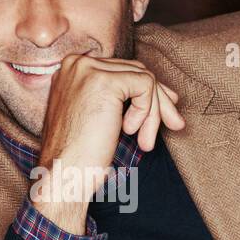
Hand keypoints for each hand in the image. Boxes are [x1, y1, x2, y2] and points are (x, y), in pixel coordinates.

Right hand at [31, 54, 184, 231]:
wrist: (64, 175)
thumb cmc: (80, 155)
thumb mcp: (100, 117)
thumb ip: (121, 99)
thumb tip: (164, 93)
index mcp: (72, 70)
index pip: (122, 70)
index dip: (148, 91)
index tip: (165, 110)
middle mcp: (77, 63)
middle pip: (135, 71)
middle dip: (158, 100)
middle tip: (176, 124)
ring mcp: (88, 70)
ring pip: (143, 79)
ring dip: (153, 113)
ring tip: (146, 142)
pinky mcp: (103, 81)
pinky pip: (145, 86)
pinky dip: (147, 112)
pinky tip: (130, 132)